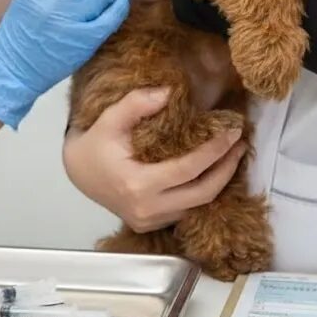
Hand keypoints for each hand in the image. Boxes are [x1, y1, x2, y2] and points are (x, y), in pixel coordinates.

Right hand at [63, 88, 246, 232]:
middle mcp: (147, 209)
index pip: (188, 169)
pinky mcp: (151, 223)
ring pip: (197, 205)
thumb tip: (169, 92)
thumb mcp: (109, 119)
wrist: (77, 173)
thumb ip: (136, 104)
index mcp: (138, 185)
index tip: (232, 131)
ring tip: (232, 154)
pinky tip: (212, 170)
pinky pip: (186, 209)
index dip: (214, 150)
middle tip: (239, 143)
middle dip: (227, 168)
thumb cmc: (93, 145)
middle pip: (202, 194)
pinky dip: (203, 190)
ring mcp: (150, 220)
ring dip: (219, 180)